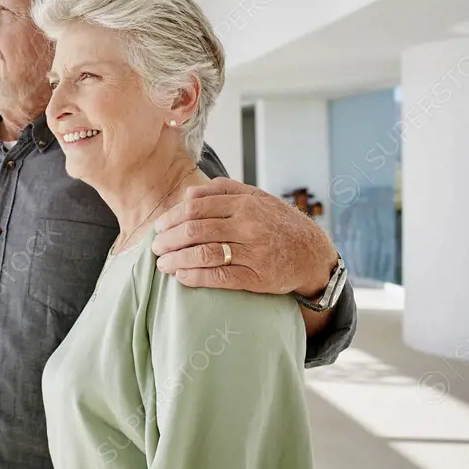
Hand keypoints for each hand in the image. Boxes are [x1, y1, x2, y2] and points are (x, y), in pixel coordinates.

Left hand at [151, 178, 336, 296]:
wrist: (313, 253)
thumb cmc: (277, 223)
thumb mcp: (256, 197)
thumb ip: (223, 190)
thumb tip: (188, 194)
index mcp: (244, 203)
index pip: (196, 208)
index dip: (172, 218)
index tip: (159, 227)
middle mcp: (248, 225)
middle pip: (195, 230)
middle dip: (169, 240)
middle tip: (155, 247)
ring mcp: (254, 252)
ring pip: (204, 254)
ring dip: (177, 260)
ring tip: (163, 264)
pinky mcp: (258, 278)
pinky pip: (220, 277)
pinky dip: (196, 277)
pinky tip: (181, 276)